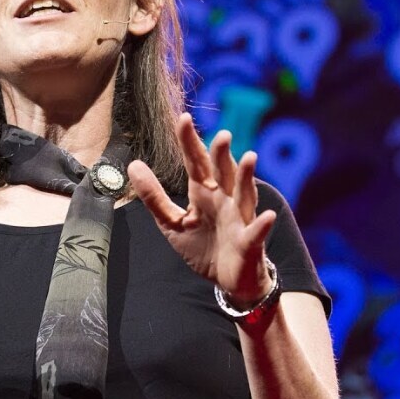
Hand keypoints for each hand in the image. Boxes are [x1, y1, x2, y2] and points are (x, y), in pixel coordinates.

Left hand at [128, 113, 275, 305]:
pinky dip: (262, 224)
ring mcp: (240, 219)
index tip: (183, 118)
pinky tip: (266, 216)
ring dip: (246, 177)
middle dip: (223, 154)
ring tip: (249, 158)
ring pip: (245, 194)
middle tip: (222, 134)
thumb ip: (154, 196)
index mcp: (204, 193)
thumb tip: (133, 165)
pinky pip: (256, 232)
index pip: (197, 162)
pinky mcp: (250, 242)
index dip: (190, 141)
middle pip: (224, 172)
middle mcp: (225, 200)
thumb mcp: (173, 223)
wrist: (228, 281)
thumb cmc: (204, 248)